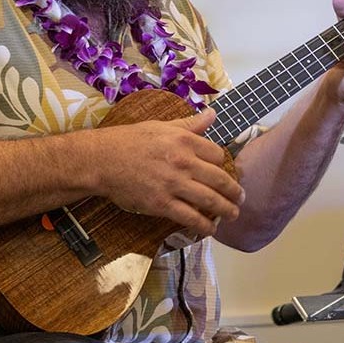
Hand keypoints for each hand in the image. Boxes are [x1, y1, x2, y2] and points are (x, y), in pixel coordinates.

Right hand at [95, 108, 243, 236]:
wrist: (102, 159)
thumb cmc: (130, 140)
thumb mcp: (161, 126)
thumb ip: (190, 124)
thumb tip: (212, 114)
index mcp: (184, 140)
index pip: (217, 154)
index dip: (223, 165)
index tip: (223, 172)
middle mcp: (183, 162)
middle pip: (220, 179)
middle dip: (234, 191)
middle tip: (241, 198)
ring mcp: (173, 184)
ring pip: (210, 200)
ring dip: (226, 210)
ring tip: (233, 214)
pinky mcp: (162, 204)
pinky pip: (190, 217)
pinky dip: (204, 225)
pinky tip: (211, 228)